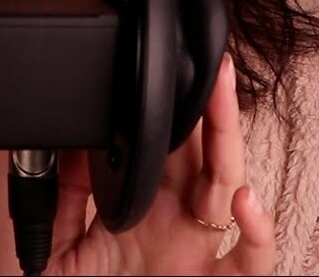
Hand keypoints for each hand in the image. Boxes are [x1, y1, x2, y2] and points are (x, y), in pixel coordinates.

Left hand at [46, 53, 275, 274]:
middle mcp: (181, 225)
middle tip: (207, 61)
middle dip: (206, 105)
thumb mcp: (62, 256)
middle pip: (202, 151)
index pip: (163, 146)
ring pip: (229, 186)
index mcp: (147, 210)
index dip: (167, 108)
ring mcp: (204, 254)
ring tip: (221, 100)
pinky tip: (243, 202)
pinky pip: (251, 261)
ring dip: (229, 141)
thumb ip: (60, 204)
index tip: (163, 66)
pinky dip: (258, 231)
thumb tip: (65, 150)